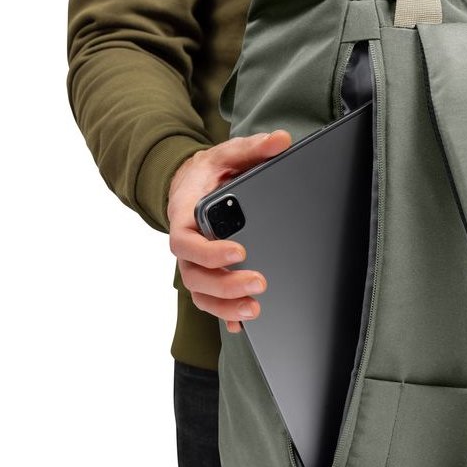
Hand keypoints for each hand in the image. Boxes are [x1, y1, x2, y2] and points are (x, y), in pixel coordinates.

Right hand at [168, 130, 292, 332]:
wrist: (194, 186)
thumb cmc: (209, 173)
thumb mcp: (227, 154)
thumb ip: (252, 148)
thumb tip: (281, 140)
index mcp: (186, 216)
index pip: (187, 241)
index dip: (209, 252)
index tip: (239, 251)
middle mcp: (186, 246)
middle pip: (195, 275)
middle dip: (225, 285)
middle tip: (259, 283)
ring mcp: (195, 264)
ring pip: (201, 294)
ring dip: (225, 307)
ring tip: (254, 310)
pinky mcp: (207, 276)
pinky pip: (210, 303)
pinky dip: (225, 317)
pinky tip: (245, 325)